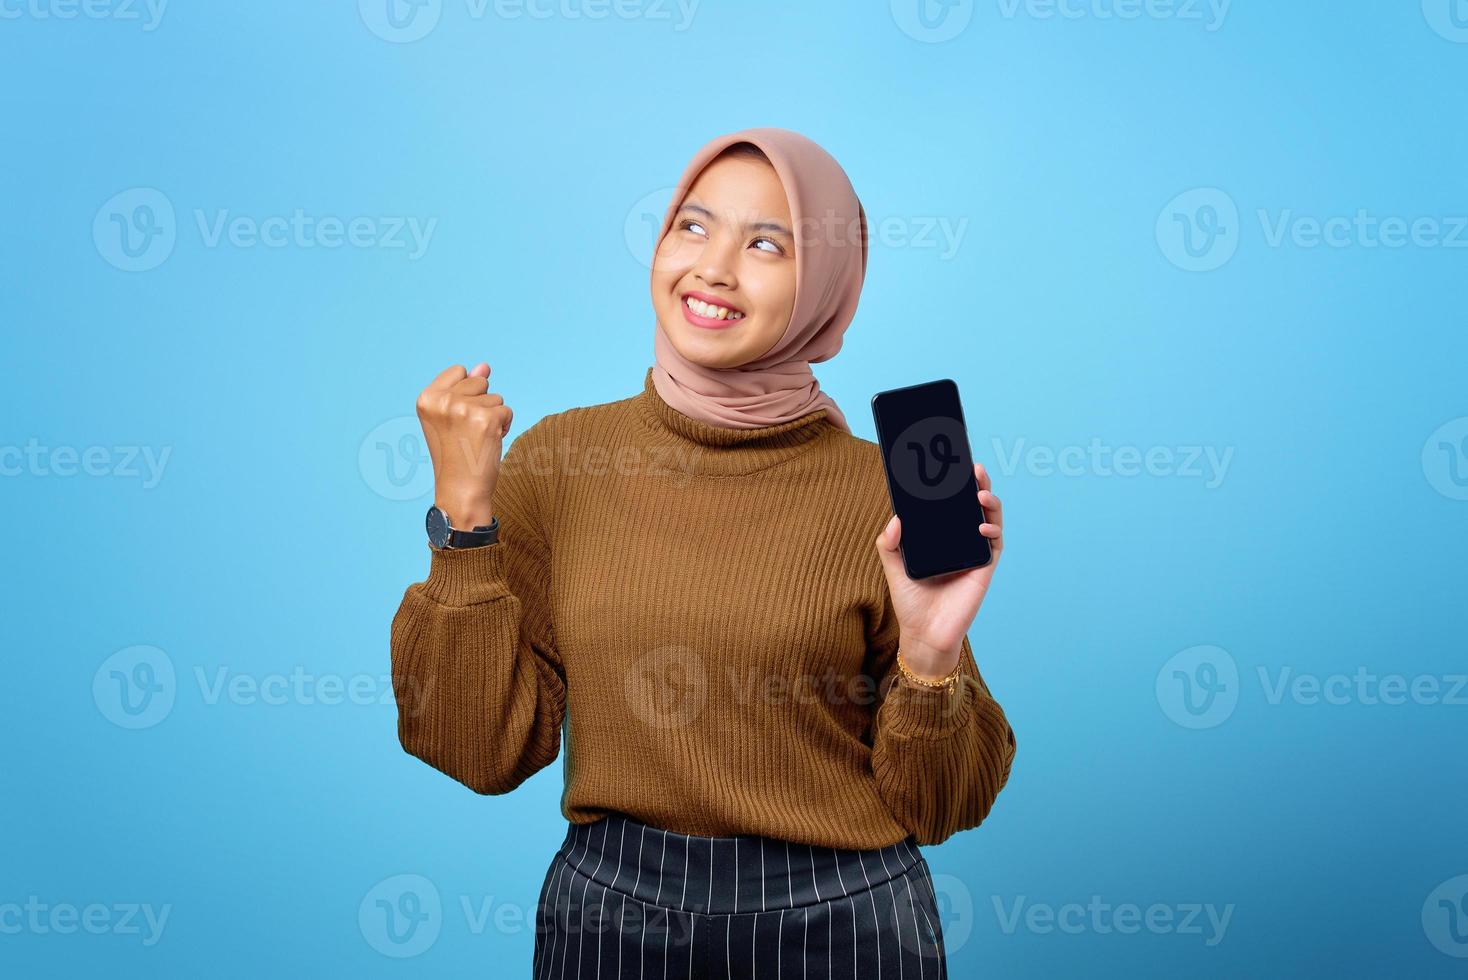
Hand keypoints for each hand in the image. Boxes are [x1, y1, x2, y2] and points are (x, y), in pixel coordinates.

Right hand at [416, 362, 512, 528]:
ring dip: (493, 417)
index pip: (459, 371)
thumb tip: (484, 366)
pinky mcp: (487, 420)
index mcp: (426, 398)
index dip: (465, 394)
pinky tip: (489, 443)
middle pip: (479, 382)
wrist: (460, 490)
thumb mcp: (451, 418)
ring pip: (495, 397)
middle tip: (466, 433)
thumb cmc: (455, 456)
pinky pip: (507, 411)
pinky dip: (504, 426)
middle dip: (480, 404)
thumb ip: (465, 388)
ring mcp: (464, 409)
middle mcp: (443, 401)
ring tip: (476, 439)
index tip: (456, 419)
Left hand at [873, 462, 1003, 679]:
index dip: (952, 483)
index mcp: (940, 536)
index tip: (949, 462)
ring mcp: (973, 551)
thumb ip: (889, 542)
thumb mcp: (893, 566)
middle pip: (972, 504)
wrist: (924, 633)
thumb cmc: (910, 600)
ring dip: (988, 500)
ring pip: (988, 517)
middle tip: (971, 466)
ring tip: (979, 489)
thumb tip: (896, 518)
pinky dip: (990, 530)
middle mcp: (959, 539)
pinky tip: (980, 524)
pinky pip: (994, 543)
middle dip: (975, 483)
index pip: (948, 504)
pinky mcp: (984, 567)